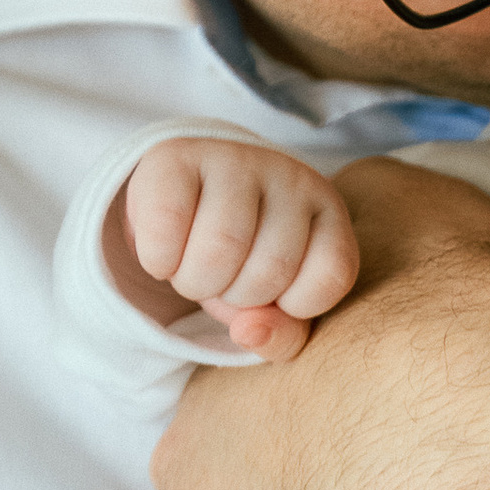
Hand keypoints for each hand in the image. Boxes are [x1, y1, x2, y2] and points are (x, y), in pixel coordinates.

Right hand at [112, 139, 360, 365]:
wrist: (188, 198)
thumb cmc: (243, 258)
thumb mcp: (274, 304)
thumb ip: (280, 335)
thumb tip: (248, 331)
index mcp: (328, 211)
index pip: (330, 277)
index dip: (293, 305)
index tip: (274, 292)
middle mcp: (291, 176)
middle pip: (269, 270)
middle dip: (235, 296)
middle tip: (223, 277)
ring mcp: (237, 159)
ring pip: (220, 251)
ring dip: (194, 282)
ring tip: (194, 267)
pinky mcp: (178, 155)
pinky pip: (167, 228)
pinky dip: (159, 261)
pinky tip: (165, 252)